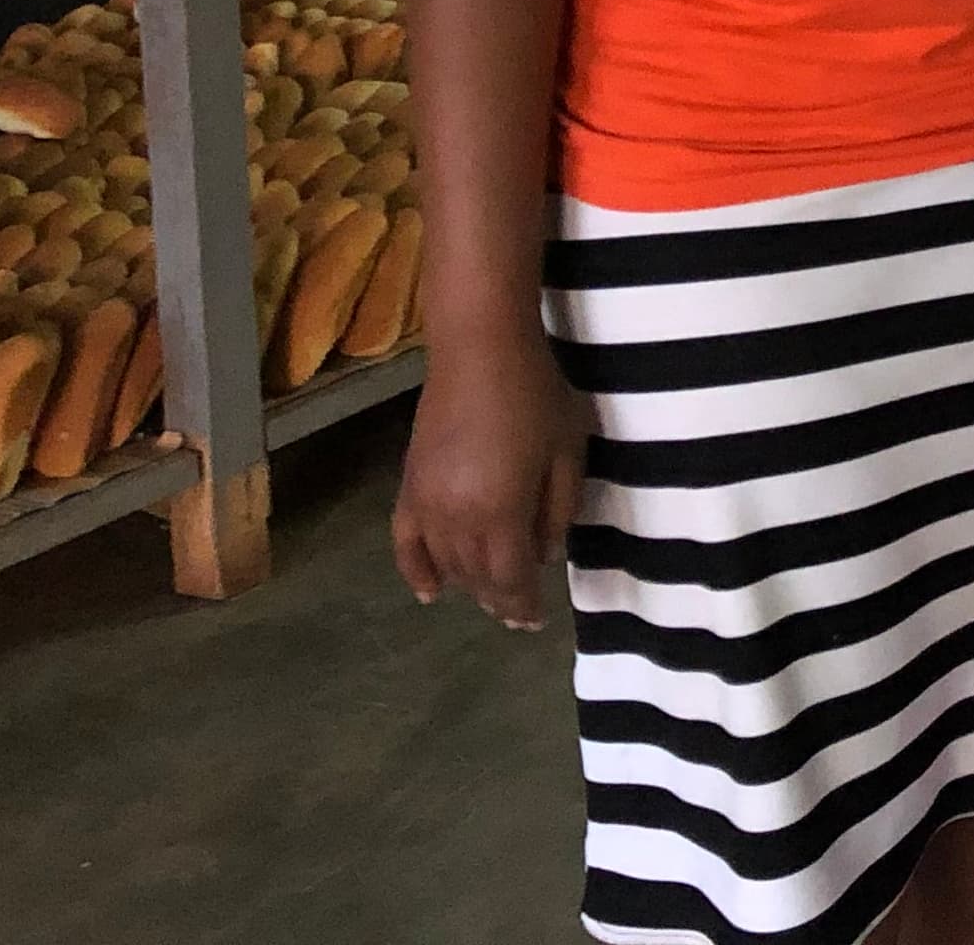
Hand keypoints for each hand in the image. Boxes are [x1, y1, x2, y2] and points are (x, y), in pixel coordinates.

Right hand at [392, 320, 588, 630]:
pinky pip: (406, 542)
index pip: (511, 577)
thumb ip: (558, 509)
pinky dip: (415, 571)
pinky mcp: (409, 486)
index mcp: (500, 513)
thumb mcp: (567, 452)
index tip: (535, 622)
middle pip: (478, 576)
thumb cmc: (535, 395)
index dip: (523, 603)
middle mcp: (457, 519)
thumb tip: (545, 554)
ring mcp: (427, 504)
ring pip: (446, 564)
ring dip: (468, 587)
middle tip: (518, 617)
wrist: (480, 351)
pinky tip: (429, 593)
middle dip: (500, 599)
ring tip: (490, 601)